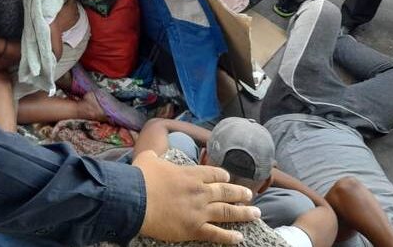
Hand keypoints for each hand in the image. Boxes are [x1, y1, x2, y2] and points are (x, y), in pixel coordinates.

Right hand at [133, 151, 259, 243]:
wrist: (136, 199)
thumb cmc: (141, 178)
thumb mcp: (148, 159)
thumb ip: (154, 156)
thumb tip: (151, 153)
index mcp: (190, 175)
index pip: (213, 174)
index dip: (222, 176)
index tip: (228, 178)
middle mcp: (200, 192)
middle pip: (226, 192)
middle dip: (240, 194)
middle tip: (250, 196)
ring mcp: (199, 211)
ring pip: (227, 212)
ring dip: (243, 213)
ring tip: (255, 213)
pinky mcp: (194, 229)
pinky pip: (216, 234)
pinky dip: (229, 237)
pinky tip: (239, 238)